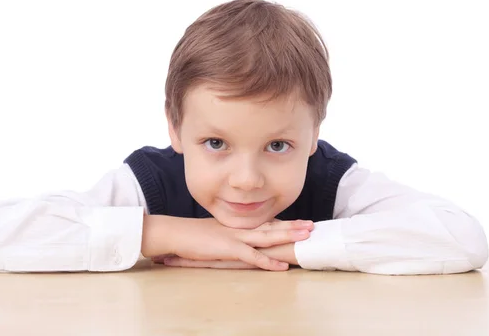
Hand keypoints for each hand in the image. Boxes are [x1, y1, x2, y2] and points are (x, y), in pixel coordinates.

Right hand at [152, 218, 310, 269]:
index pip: (264, 222)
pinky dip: (268, 262)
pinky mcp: (228, 249)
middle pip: (271, 226)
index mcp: (237, 225)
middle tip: (312, 225)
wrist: (175, 233)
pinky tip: (281, 267)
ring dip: (287, 236)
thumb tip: (238, 240)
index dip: (283, 222)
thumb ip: (228, 234)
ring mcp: (235, 237)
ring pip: (267, 236)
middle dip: (293, 226)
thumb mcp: (214, 232)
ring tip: (305, 236)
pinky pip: (252, 257)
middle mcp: (239, 228)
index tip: (299, 221)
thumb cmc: (192, 235)